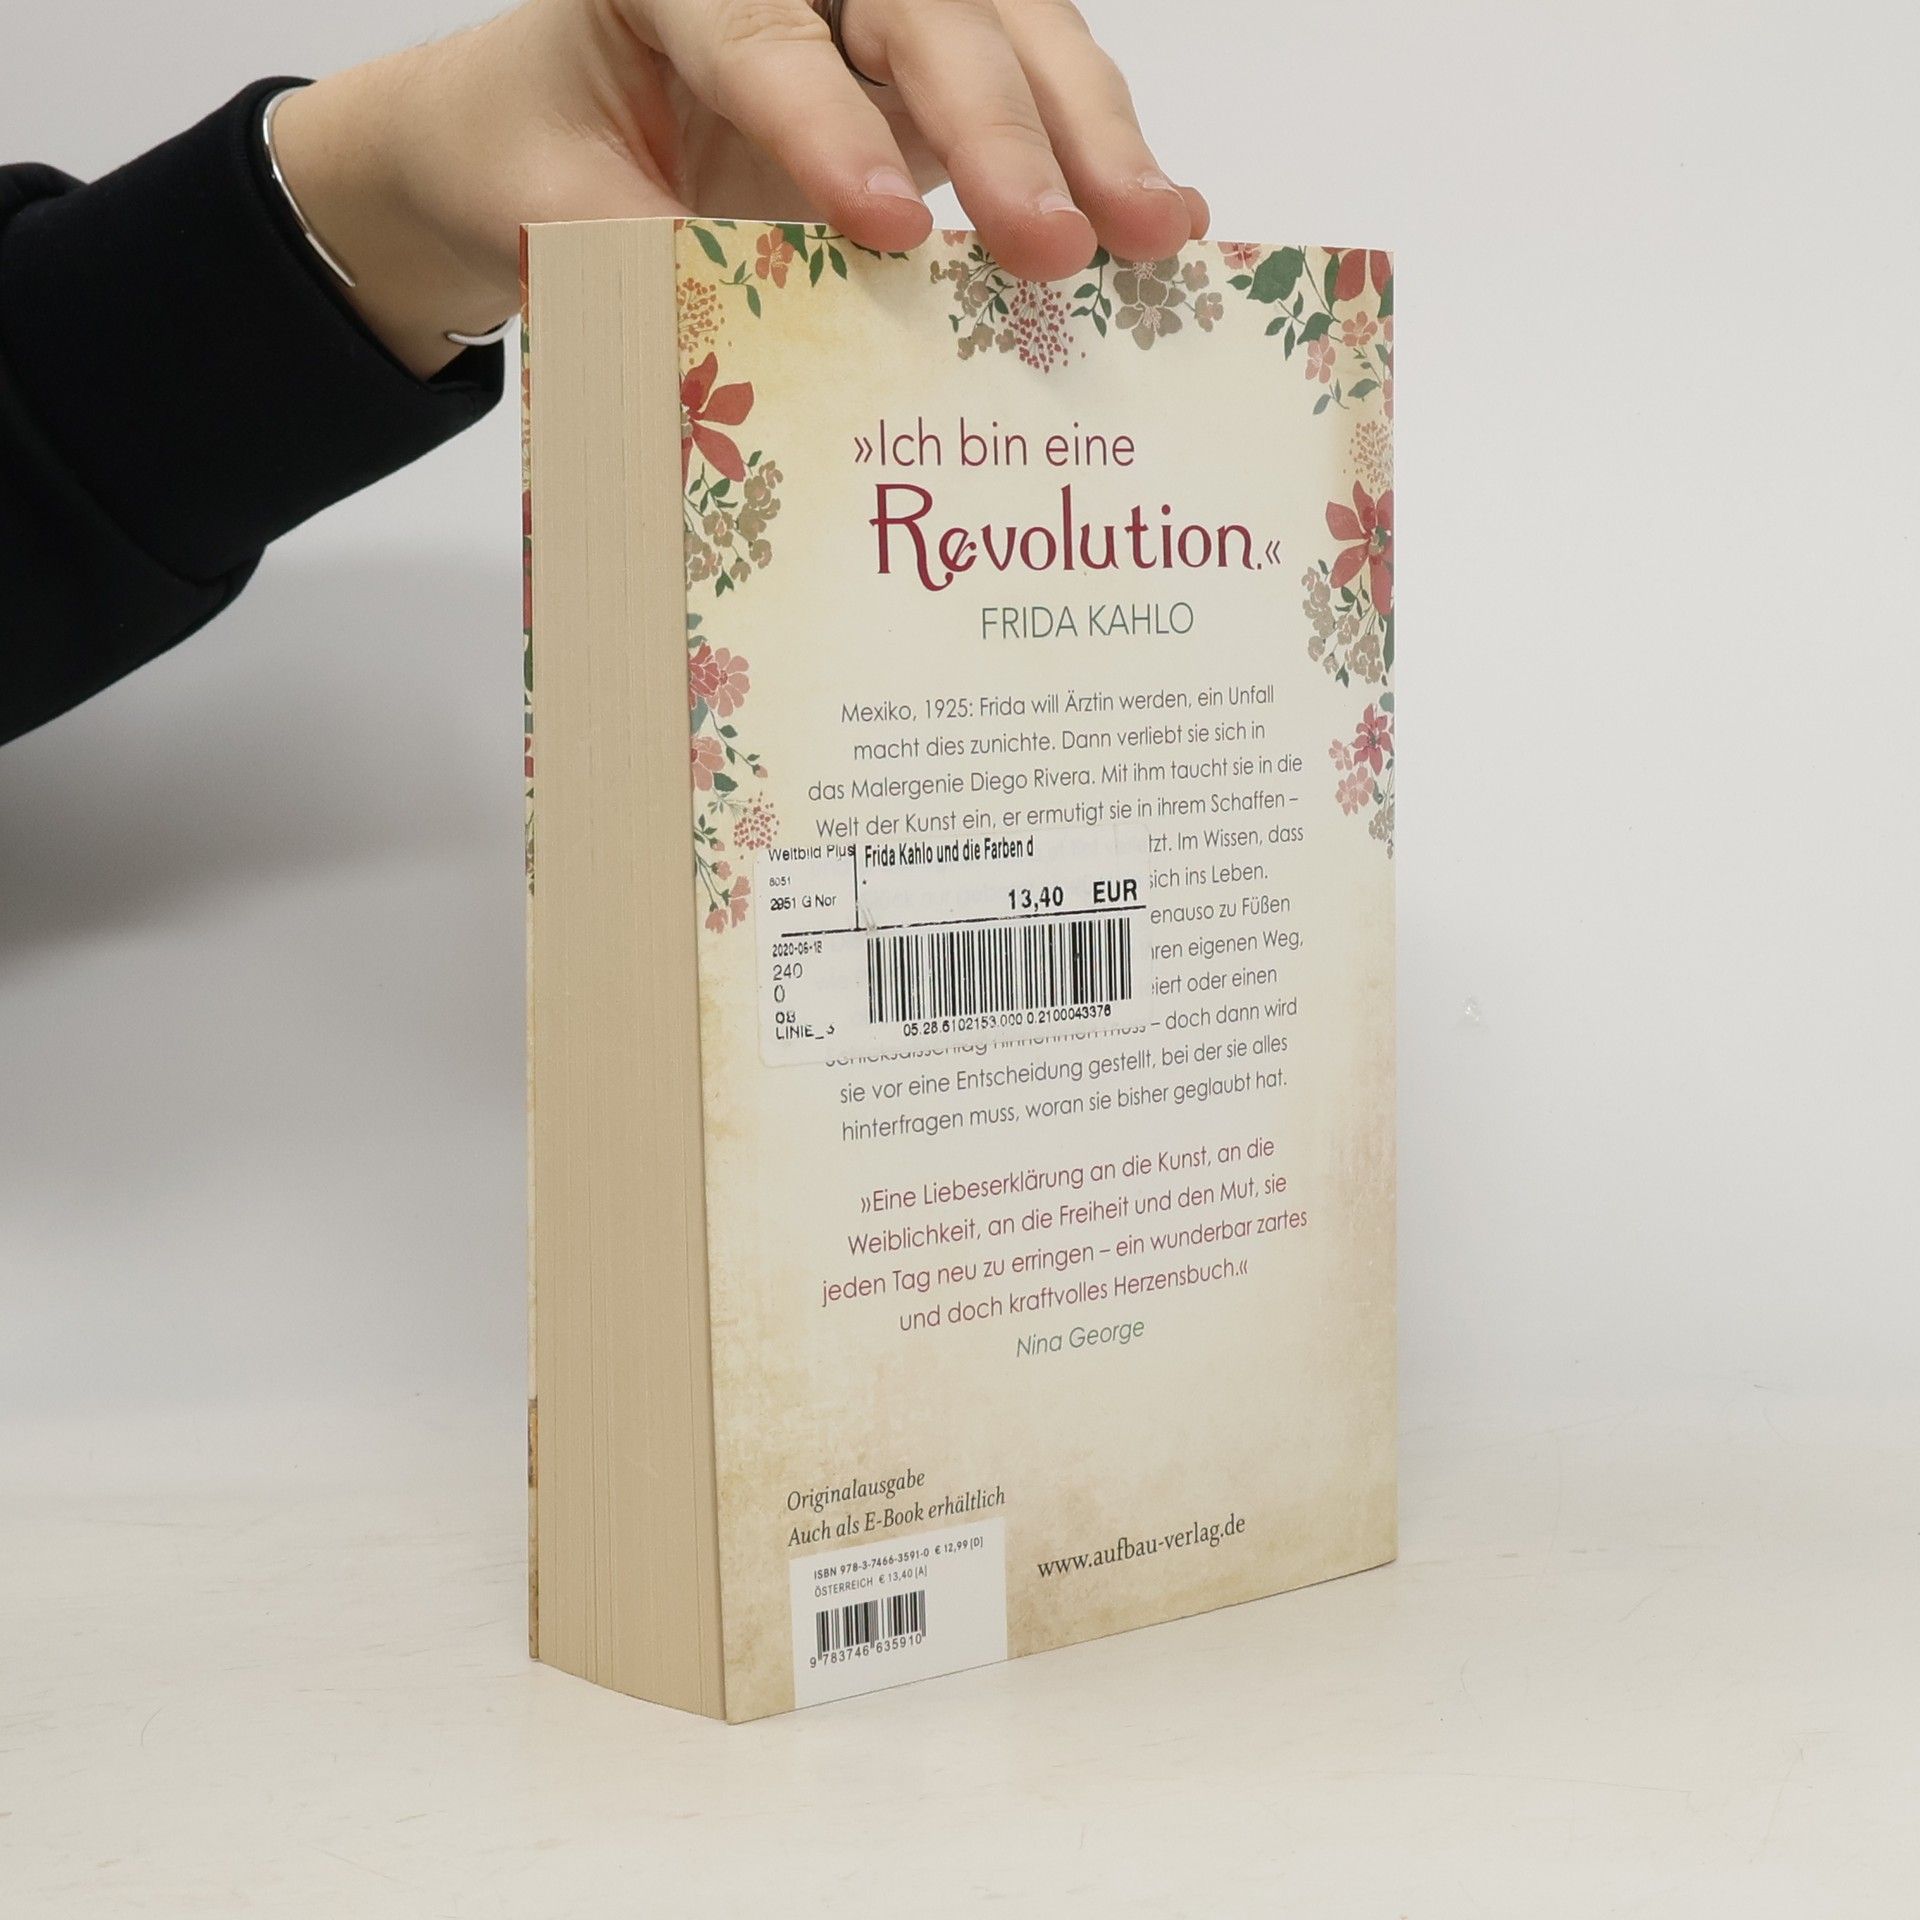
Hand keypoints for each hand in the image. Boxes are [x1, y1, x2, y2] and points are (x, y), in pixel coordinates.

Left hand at [271, 0, 1208, 376]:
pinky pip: (1029, 89)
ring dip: (1090, 135)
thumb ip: (627, 260)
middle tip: (1059, 241)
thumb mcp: (544, 211)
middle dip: (1004, 128)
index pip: (766, 39)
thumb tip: (722, 360)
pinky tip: (1163, 220)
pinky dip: (1095, 152)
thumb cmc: (534, 154)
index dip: (833, 129)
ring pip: (1006, 34)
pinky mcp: (928, 72)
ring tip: (1158, 231)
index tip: (889, 226)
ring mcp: (876, 11)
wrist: (538, 133)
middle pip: (927, 13)